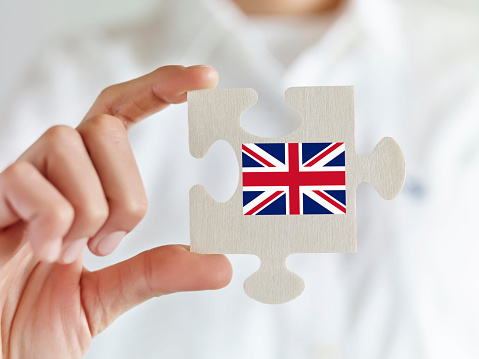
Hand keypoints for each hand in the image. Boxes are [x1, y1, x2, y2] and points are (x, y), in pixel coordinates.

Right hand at [0, 65, 231, 357]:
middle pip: (104, 125)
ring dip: (87, 207)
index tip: (206, 79)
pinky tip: (42, 252)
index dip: (160, 89)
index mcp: (82, 188)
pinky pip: (28, 179)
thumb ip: (157, 273)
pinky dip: (52, 220)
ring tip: (68, 253)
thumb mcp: (108, 297)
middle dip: (126, 189)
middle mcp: (51, 176)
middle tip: (108, 243)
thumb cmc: (33, 326)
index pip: (120, 115)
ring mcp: (17, 185)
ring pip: (69, 141)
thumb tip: (222, 266)